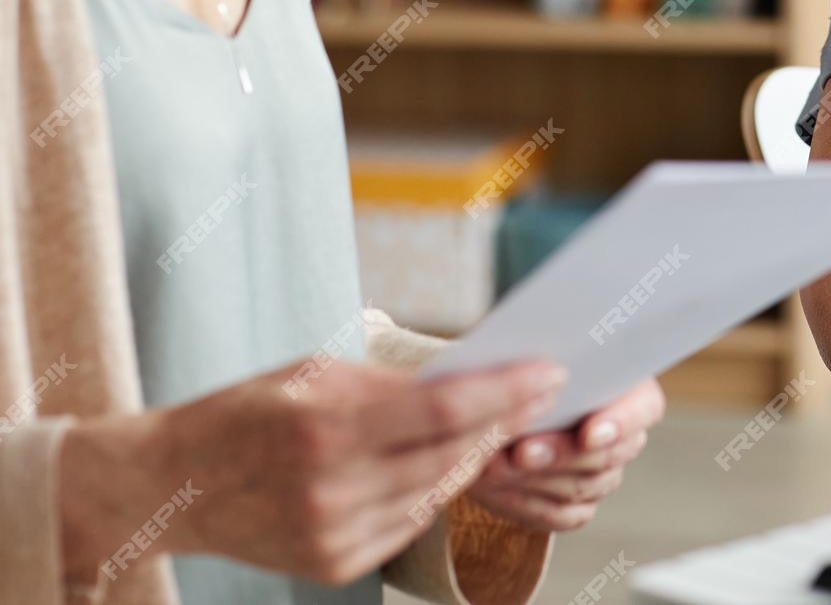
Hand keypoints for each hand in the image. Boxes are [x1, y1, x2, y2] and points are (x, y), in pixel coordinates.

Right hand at [61, 356, 565, 586]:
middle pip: (452, 452)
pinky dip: (432, 491)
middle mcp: (334, 485)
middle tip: (543, 392)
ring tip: (504, 423)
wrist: (174, 484)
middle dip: (505, 420)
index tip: (550, 372)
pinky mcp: (333, 563)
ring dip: (475, 456)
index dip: (508, 391)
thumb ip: (392, 382)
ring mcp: (334, 532)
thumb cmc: (249, 411)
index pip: (446, 409)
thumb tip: (471, 379)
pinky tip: (444, 464)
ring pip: (437, 491)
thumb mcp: (316, 373)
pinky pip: (409, 522)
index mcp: (328, 424)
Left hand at [467, 379, 665, 531]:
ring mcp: (602, 474)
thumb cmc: (514, 367)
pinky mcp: (575, 506)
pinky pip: (560, 515)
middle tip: (520, 452)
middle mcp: (622, 434)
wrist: (489, 404)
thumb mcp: (529, 355)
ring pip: (583, 487)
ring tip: (491, 465)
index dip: (622, 422)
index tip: (588, 433)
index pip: (646, 407)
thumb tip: (542, 379)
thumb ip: (543, 369)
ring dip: (534, 479)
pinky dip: (523, 502)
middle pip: (611, 454)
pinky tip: (492, 485)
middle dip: (561, 454)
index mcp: (628, 386)